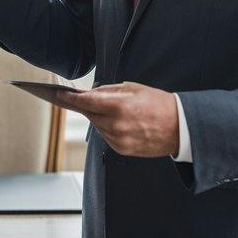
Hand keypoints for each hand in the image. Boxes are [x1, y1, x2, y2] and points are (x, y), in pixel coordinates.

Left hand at [55, 82, 178, 157]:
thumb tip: (89, 93)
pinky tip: (118, 122)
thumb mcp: (133, 89)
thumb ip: (108, 91)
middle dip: (83, 105)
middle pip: (88, 113)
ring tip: (110, 109)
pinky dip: (107, 128)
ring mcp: (118, 139)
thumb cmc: (159, 104)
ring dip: (98, 117)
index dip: (68, 98)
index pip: (85, 101)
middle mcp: (115, 124)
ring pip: (97, 125)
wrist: (180, 127)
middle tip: (73, 98)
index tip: (56, 94)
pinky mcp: (121, 149)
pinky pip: (106, 136)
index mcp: (119, 106)